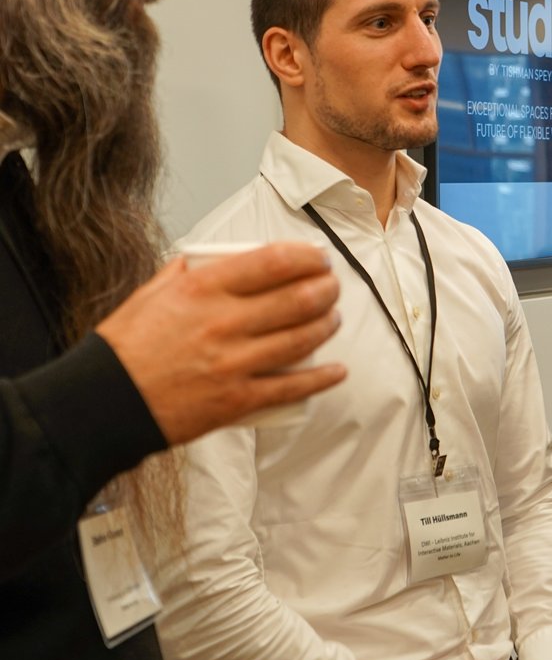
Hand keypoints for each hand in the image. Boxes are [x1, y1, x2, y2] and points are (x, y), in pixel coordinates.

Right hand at [96, 243, 344, 443]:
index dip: (306, 256)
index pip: (273, 262)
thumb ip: (182, 274)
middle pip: (297, 298)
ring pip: (302, 339)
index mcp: (202, 289)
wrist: (105, 403)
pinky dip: (321, 378)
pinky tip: (337, 371)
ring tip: (333, 318)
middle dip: (326, 289)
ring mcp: (234, 363)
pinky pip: (291, 387)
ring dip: (327, 325)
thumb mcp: (149, 295)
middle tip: (332, 287)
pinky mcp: (237, 400)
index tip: (318, 257)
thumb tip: (205, 259)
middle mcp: (223, 322)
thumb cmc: (124, 348)